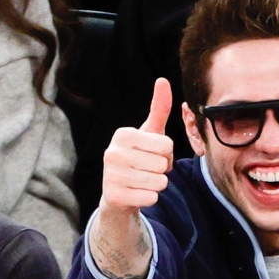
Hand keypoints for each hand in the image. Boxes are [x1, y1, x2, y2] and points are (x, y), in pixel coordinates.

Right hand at [89, 79, 173, 278]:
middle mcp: (112, 152)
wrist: (118, 193)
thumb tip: (163, 80)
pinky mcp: (114, 196)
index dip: (167, 154)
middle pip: (163, 164)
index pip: (167, 145)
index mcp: (122, 134)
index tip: (152, 155)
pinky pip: (152, 198)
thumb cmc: (139, 158)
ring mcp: (111, 175)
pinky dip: (150, 198)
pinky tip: (137, 193)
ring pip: (160, 182)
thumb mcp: (149, 133)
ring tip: (142, 181)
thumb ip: (159, 108)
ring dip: (157, 185)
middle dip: (162, 170)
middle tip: (147, 170)